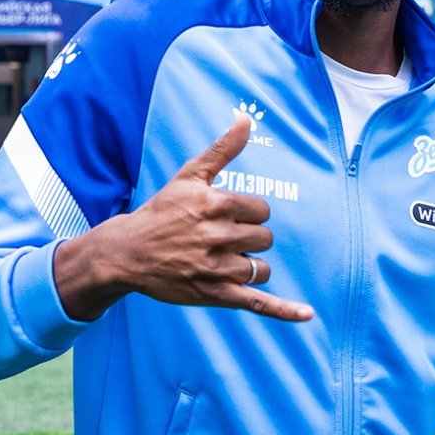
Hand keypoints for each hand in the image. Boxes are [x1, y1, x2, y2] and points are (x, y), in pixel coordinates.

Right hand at [54, 116, 313, 322]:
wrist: (128, 252)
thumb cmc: (162, 211)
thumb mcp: (190, 176)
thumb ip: (222, 149)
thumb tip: (245, 118)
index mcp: (214, 205)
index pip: (261, 209)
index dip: (250, 213)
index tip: (230, 216)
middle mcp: (215, 236)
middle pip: (264, 238)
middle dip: (250, 238)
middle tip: (222, 238)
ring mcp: (214, 268)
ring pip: (260, 267)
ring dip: (250, 264)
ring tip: (225, 259)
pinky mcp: (213, 294)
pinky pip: (256, 302)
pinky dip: (284, 310)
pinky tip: (307, 315)